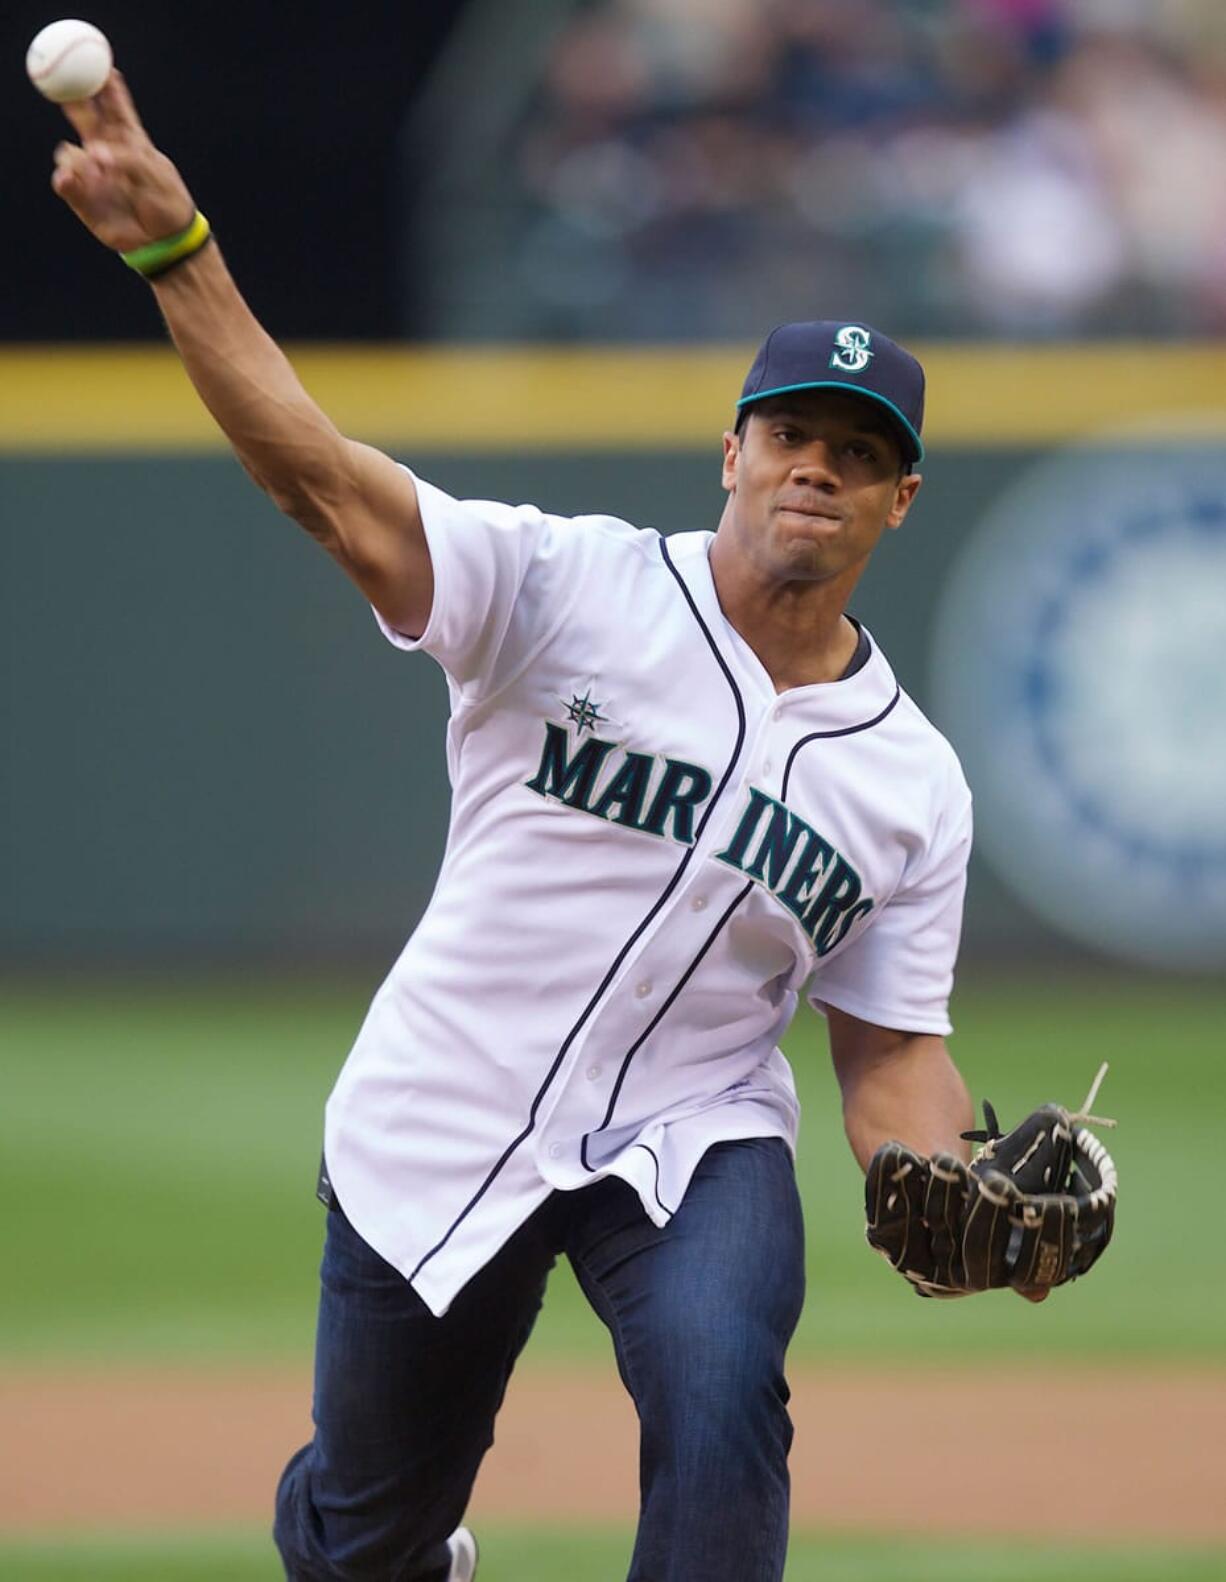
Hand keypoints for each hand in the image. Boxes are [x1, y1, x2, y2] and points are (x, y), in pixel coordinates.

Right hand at [50, 70, 195, 252]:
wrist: (165, 240)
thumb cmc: (167, 203)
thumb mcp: (154, 174)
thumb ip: (126, 159)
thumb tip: (94, 153)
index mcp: (129, 139)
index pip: (114, 105)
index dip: (106, 85)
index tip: (101, 65)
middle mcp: (107, 151)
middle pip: (83, 116)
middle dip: (73, 98)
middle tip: (65, 83)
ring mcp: (92, 172)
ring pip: (69, 152)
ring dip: (80, 159)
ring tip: (101, 173)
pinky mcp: (82, 196)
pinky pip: (65, 181)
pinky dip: (66, 178)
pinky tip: (71, 179)